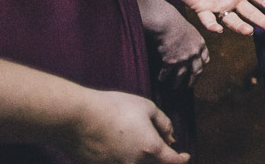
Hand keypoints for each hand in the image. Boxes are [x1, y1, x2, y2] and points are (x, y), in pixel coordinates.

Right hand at [61, 90, 188, 163]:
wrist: (78, 117)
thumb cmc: (114, 107)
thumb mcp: (147, 107)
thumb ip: (163, 123)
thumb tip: (171, 137)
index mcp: (150, 148)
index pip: (172, 162)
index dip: (181, 160)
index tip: (186, 156)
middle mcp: (134, 163)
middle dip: (161, 156)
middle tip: (161, 142)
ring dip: (141, 156)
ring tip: (135, 138)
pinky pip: (117, 163)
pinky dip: (123, 157)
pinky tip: (118, 143)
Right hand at [153, 11, 209, 88]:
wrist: (166, 23)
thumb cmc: (177, 24)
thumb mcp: (191, 32)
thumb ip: (193, 42)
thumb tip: (191, 50)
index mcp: (201, 45)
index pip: (205, 59)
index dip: (202, 66)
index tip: (198, 71)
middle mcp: (194, 53)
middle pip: (197, 71)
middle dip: (193, 80)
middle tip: (189, 86)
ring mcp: (183, 58)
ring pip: (181, 76)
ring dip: (177, 84)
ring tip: (174, 88)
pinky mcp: (170, 61)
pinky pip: (166, 73)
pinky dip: (163, 78)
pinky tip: (161, 80)